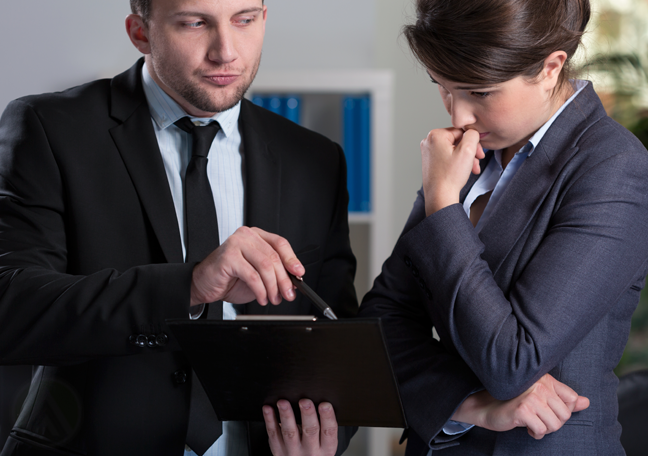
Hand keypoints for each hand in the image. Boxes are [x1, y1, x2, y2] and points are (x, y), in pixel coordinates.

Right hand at [190, 227, 303, 305]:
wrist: (204, 284)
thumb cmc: (230, 278)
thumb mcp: (258, 274)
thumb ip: (274, 273)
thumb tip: (294, 280)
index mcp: (256, 236)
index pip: (280, 243)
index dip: (292, 259)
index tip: (299, 273)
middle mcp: (246, 236)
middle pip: (274, 256)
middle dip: (284, 279)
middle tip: (288, 294)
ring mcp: (236, 244)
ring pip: (265, 266)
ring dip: (273, 286)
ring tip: (273, 298)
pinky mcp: (228, 257)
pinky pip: (252, 275)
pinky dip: (260, 290)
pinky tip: (261, 297)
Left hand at [263, 399, 337, 455]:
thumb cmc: (313, 450)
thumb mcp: (324, 443)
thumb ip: (322, 426)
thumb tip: (317, 399)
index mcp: (326, 448)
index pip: (329, 432)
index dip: (328, 418)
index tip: (325, 405)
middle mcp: (310, 451)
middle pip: (310, 431)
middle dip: (307, 414)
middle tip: (304, 401)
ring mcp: (293, 452)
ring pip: (289, 433)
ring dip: (286, 416)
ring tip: (283, 403)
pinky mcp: (278, 451)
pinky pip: (273, 434)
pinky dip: (270, 420)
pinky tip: (269, 409)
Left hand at [420, 128, 484, 215]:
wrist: (440, 196)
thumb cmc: (451, 176)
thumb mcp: (467, 150)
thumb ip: (472, 134)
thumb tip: (472, 132)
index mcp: (435, 135)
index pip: (461, 131)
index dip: (473, 143)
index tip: (479, 154)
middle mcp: (428, 141)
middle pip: (457, 141)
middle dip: (470, 152)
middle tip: (477, 162)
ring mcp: (428, 152)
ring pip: (453, 150)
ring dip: (465, 158)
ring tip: (472, 169)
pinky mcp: (429, 161)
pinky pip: (447, 157)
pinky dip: (456, 162)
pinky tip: (462, 171)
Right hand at [452, 373, 589, 438]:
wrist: (488, 407)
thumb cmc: (515, 402)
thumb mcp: (541, 398)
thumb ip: (564, 399)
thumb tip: (586, 402)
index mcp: (545, 379)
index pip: (572, 398)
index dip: (563, 410)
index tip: (549, 411)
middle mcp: (540, 385)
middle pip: (565, 414)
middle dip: (554, 423)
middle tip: (539, 419)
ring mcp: (531, 396)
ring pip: (555, 425)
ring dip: (544, 429)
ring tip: (533, 423)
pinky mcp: (523, 409)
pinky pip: (541, 430)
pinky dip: (535, 433)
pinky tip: (526, 427)